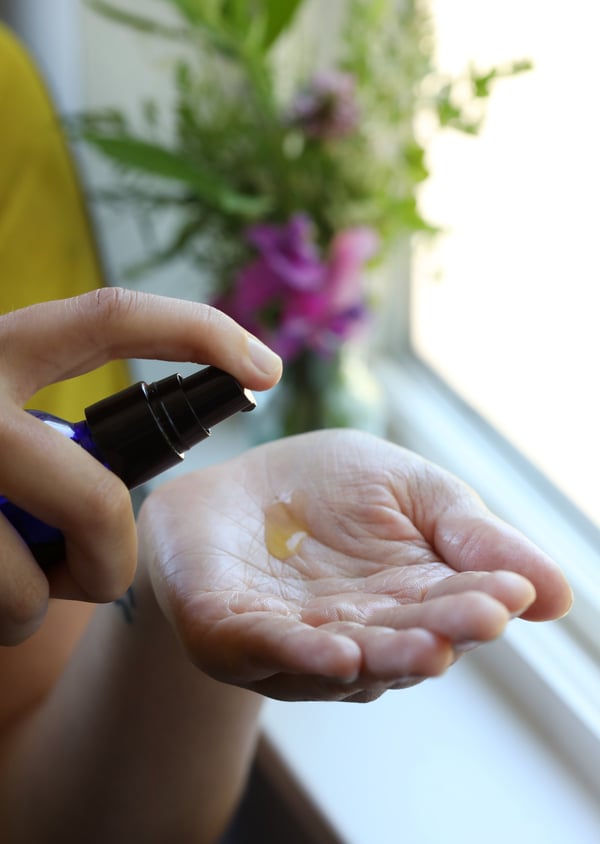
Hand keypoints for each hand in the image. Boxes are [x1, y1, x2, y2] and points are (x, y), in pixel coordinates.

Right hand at [0, 288, 281, 643]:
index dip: (198, 331)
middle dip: (113, 555)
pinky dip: (6, 618)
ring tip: (10, 583)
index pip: (110, 316)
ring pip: (30, 584)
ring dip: (37, 603)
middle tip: (104, 569)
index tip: (268, 370)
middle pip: (97, 502)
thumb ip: (47, 421)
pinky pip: (2, 609)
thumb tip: (147, 461)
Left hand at [139, 429, 571, 701]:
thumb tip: (556, 593)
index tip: (512, 594)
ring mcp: (294, 643)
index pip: (448, 611)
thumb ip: (472, 535)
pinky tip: (339, 653)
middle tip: (483, 620)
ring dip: (386, 656)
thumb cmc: (325, 489)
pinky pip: (268, 650)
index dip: (478, 605)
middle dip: (441, 633)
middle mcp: (357, 635)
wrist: (231, 485)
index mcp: (404, 601)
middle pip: (403, 642)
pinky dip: (303, 655)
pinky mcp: (232, 636)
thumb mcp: (412, 491)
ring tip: (427, 649)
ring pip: (345, 659)